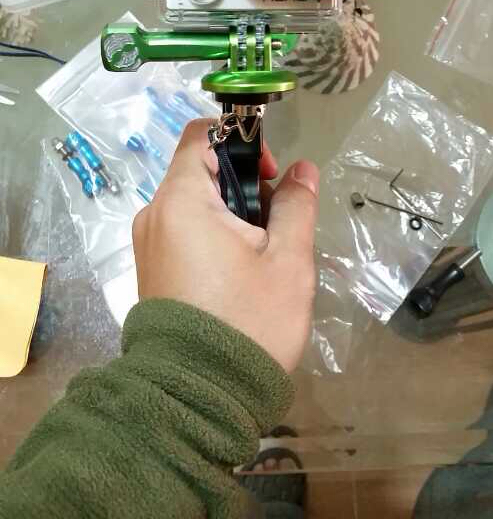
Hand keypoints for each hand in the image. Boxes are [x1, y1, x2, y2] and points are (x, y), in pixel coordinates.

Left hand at [132, 119, 318, 373]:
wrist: (200, 398)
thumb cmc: (248, 319)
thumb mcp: (287, 260)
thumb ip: (295, 205)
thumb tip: (302, 171)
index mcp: (180, 200)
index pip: (201, 136)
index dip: (240, 141)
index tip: (271, 175)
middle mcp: (155, 216)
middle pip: (201, 172)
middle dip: (245, 186)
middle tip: (278, 225)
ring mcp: (149, 246)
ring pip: (197, 206)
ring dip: (234, 216)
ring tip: (265, 257)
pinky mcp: (153, 273)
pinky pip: (186, 234)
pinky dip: (216, 239)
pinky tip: (243, 275)